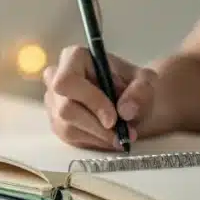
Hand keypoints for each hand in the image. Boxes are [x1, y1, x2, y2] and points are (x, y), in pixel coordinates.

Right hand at [42, 45, 156, 150]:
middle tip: (122, 132)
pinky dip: (93, 141)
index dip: (89, 101)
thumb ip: (140, 91)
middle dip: (96, 126)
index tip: (113, 118)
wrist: (130, 101)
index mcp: (74, 58)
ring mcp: (53, 101)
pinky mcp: (56, 121)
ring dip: (98, 136)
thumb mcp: (146, 82)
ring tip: (121, 135)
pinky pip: (69, 138)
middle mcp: (56, 77)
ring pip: (67, 127)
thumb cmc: (133, 86)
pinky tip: (109, 137)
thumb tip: (125, 110)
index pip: (67, 81)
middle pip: (66, 109)